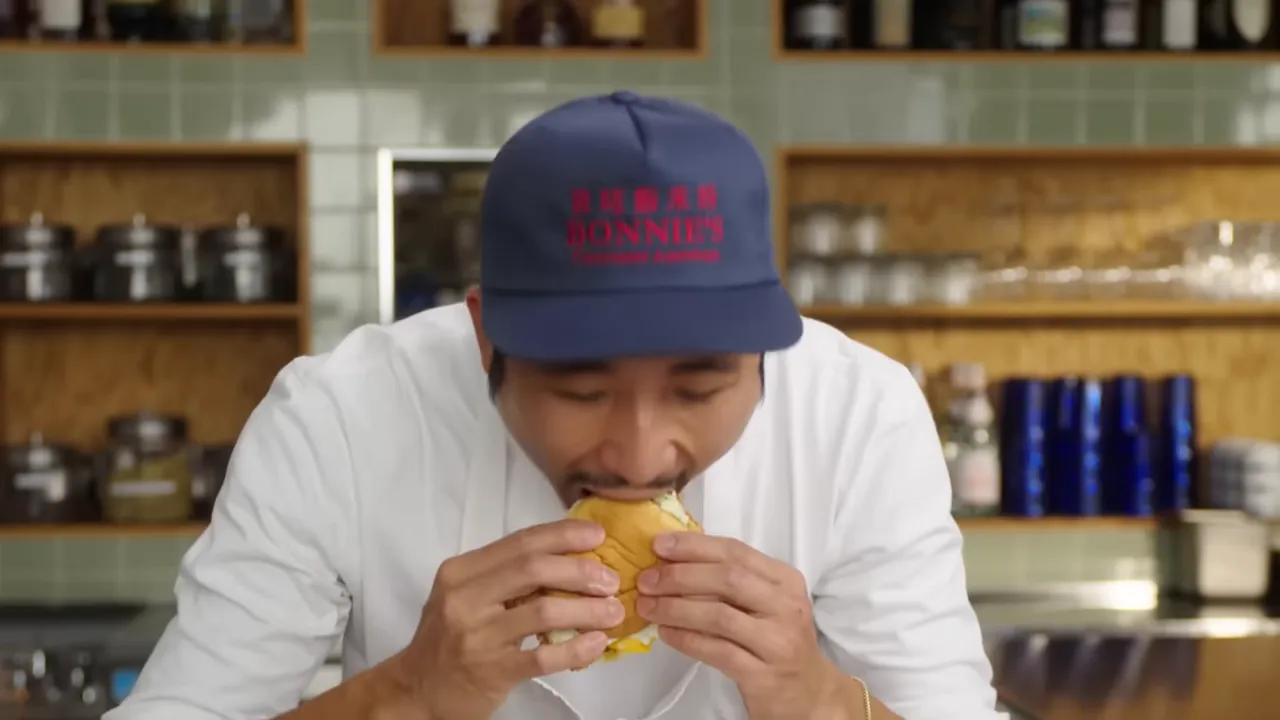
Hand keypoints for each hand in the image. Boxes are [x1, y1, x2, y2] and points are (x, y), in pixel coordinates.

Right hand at [394, 520, 624, 719]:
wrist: (416, 691)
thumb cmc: (449, 639)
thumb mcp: (466, 597)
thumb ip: (506, 577)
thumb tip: (570, 558)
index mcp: (461, 572)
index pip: (520, 542)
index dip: (564, 535)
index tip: (597, 536)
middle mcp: (465, 598)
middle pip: (534, 569)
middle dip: (580, 571)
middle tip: (610, 580)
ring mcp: (477, 636)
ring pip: (544, 612)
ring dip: (587, 610)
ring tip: (613, 612)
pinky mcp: (491, 671)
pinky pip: (543, 656)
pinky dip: (576, 649)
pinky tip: (596, 644)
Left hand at [635, 533, 841, 719]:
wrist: (807, 694)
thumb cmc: (777, 641)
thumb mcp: (766, 603)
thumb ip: (732, 581)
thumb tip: (674, 562)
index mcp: (785, 579)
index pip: (735, 551)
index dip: (693, 546)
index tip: (658, 545)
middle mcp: (786, 606)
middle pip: (727, 579)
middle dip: (680, 575)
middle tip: (646, 580)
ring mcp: (778, 641)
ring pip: (719, 615)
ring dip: (676, 608)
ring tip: (648, 607)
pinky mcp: (764, 674)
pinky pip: (717, 650)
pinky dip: (686, 639)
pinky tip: (666, 634)